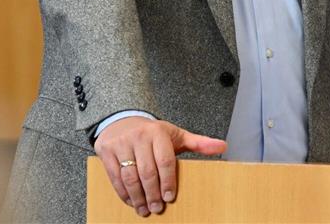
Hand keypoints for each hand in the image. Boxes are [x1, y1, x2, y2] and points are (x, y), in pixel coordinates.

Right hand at [94, 117, 227, 216]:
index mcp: (158, 132)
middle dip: (153, 193)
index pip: (165, 161)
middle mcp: (139, 136)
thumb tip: (223, 146)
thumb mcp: (177, 135)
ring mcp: (121, 143)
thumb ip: (199, 143)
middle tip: (157, 208)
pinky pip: (114, 176)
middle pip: (147, 171)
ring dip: (137, 197)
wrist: (122, 120)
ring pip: (129, 176)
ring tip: (144, 209)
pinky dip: (123, 192)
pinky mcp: (106, 151)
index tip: (170, 197)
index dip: (168, 181)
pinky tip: (130, 201)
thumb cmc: (153, 133)